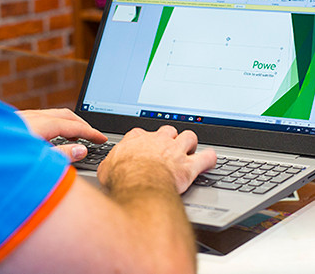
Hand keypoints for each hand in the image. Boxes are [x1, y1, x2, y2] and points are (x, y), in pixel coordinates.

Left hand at [18, 108, 106, 161]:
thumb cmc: (4, 157)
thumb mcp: (38, 159)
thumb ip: (61, 155)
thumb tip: (82, 150)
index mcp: (42, 125)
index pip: (74, 127)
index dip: (90, 133)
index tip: (102, 139)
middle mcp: (33, 117)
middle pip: (66, 115)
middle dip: (82, 124)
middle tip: (93, 136)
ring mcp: (23, 117)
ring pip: (52, 115)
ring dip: (68, 123)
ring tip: (76, 137)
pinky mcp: (15, 122)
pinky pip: (41, 117)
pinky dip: (54, 123)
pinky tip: (51, 135)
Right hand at [98, 125, 216, 193]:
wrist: (139, 184)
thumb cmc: (121, 177)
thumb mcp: (105, 169)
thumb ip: (109, 163)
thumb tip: (105, 168)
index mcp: (137, 138)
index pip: (143, 133)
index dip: (146, 140)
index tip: (145, 146)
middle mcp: (158, 140)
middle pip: (169, 130)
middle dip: (170, 138)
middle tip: (169, 149)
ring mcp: (175, 151)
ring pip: (189, 136)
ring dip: (190, 144)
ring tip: (189, 151)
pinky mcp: (189, 166)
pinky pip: (207, 157)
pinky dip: (210, 159)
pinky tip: (209, 161)